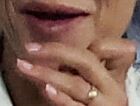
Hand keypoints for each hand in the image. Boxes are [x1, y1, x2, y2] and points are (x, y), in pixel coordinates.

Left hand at [15, 38, 135, 105]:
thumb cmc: (100, 99)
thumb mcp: (99, 79)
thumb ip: (84, 63)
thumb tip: (52, 48)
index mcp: (115, 73)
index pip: (105, 47)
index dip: (79, 40)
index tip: (55, 42)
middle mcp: (113, 88)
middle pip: (86, 61)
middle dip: (56, 51)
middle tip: (29, 48)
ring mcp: (104, 105)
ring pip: (76, 85)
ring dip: (47, 74)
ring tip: (24, 67)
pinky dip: (61, 98)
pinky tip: (46, 90)